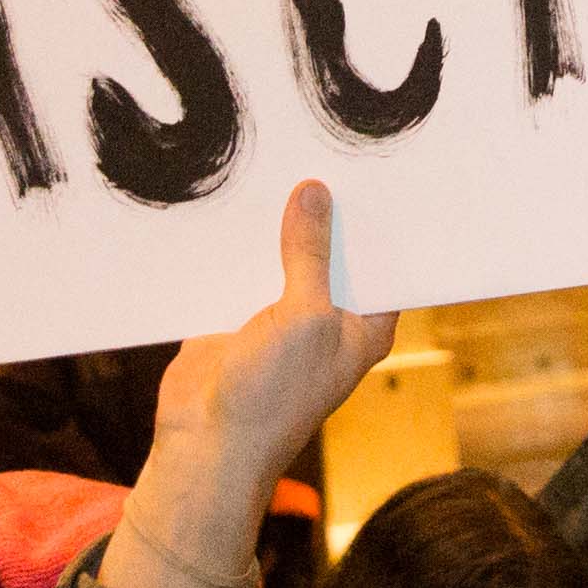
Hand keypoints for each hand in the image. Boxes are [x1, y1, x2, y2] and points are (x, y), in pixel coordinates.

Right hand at [116, 183, 396, 587]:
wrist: (204, 444)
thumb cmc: (273, 396)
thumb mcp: (305, 315)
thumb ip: (310, 253)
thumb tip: (314, 194)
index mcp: (364, 323)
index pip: (383, 258)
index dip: (380, 216)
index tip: (378, 162)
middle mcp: (328, 318)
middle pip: (331, 250)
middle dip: (323, 209)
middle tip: (319, 143)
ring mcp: (282, 318)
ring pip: (283, 255)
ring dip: (275, 223)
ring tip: (273, 157)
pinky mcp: (237, 316)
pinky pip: (240, 267)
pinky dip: (235, 242)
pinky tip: (230, 200)